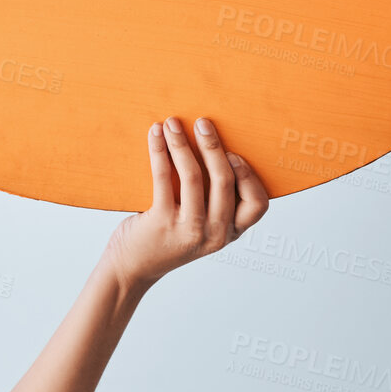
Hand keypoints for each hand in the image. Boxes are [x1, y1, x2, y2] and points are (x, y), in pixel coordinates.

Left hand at [100, 115, 269, 294]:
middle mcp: (215, 234)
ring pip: (193, 176)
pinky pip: (163, 177)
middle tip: (203, 123)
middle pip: (224, 181)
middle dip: (213, 146)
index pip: (258, 204)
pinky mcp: (161, 222)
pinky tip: (155, 135)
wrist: (132, 267)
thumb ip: (214, 202)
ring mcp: (189, 229)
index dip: (249, 175)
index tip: (233, 153)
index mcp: (230, 233)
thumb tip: (215, 147)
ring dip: (182, 144)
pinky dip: (160, 151)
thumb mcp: (201, 227)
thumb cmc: (167, 238)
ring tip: (172, 123)